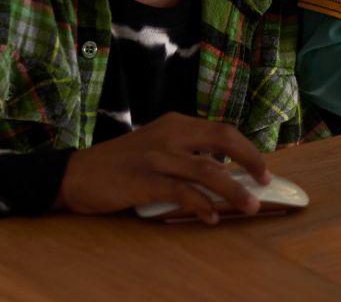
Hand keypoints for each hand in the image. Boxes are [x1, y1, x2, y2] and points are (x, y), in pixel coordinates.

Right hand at [56, 112, 270, 224]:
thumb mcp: (156, 146)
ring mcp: (157, 156)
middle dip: (250, 160)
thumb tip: (224, 173)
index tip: (262, 169)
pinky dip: (202, 205)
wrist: (75, 174)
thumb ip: (186, 153)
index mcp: (175, 123)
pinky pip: (183, 193)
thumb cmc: (119, 164)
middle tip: (266, 181)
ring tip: (250, 206)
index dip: (247, 149)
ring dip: (234, 190)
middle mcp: (170, 134)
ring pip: (208, 170)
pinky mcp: (145, 180)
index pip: (222, 131)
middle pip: (223, 140)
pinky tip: (211, 217)